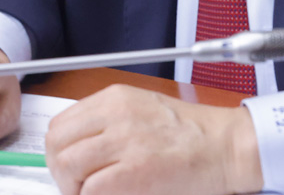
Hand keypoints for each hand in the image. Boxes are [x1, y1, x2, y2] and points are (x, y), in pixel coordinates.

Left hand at [44, 84, 262, 194]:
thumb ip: (107, 124)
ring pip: (68, 166)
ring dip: (72, 188)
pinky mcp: (136, 171)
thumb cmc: (191, 134)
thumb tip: (76, 150)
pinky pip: (92, 189)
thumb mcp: (141, 110)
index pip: (60, 125)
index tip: (67, 168)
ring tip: (89, 194)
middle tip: (75, 187)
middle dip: (59, 172)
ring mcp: (125, 142)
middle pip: (57, 144)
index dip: (58, 152)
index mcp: (114, 99)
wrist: (227, 146)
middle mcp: (115, 115)